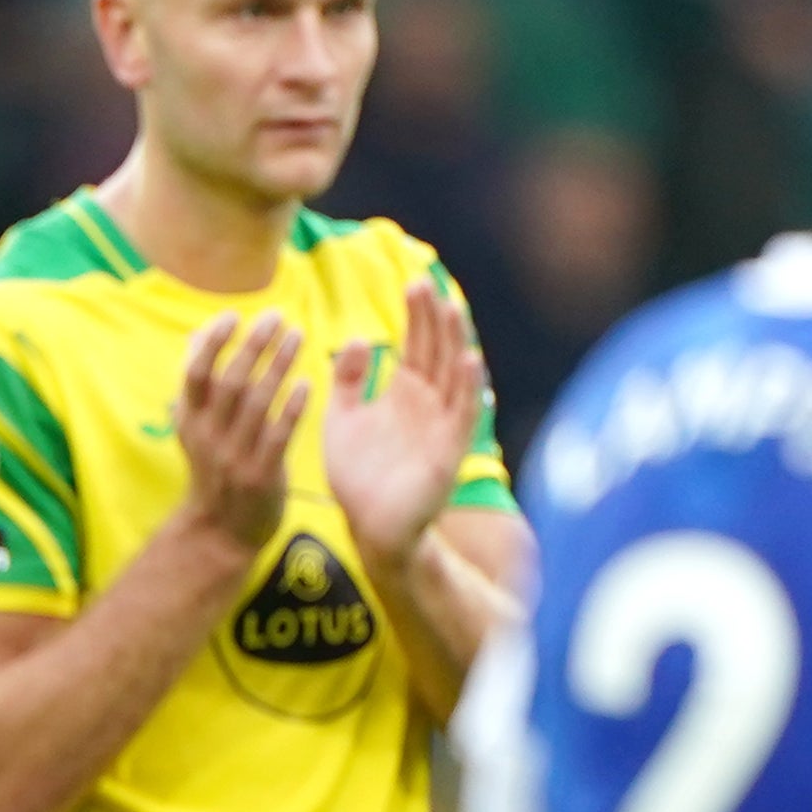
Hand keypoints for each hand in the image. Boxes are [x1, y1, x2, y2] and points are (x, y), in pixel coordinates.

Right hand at [168, 312, 310, 557]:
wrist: (221, 531)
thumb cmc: (214, 468)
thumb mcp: (196, 428)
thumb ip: (199, 383)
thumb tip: (196, 335)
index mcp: (189, 420)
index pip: (196, 373)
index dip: (213, 342)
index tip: (233, 315)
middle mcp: (208, 436)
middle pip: (230, 382)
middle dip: (253, 345)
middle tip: (277, 317)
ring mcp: (233, 457)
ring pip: (257, 404)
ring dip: (278, 366)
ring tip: (297, 336)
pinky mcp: (260, 476)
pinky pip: (278, 436)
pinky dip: (292, 407)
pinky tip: (307, 382)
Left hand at [326, 273, 489, 576]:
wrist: (369, 528)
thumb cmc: (357, 477)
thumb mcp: (342, 419)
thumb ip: (347, 381)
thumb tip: (355, 339)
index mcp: (405, 393)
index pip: (417, 344)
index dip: (418, 315)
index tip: (414, 284)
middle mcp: (429, 404)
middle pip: (437, 351)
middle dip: (434, 319)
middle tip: (426, 284)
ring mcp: (442, 426)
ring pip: (454, 375)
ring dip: (455, 343)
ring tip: (452, 309)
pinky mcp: (449, 451)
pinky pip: (463, 415)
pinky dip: (469, 388)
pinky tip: (470, 360)